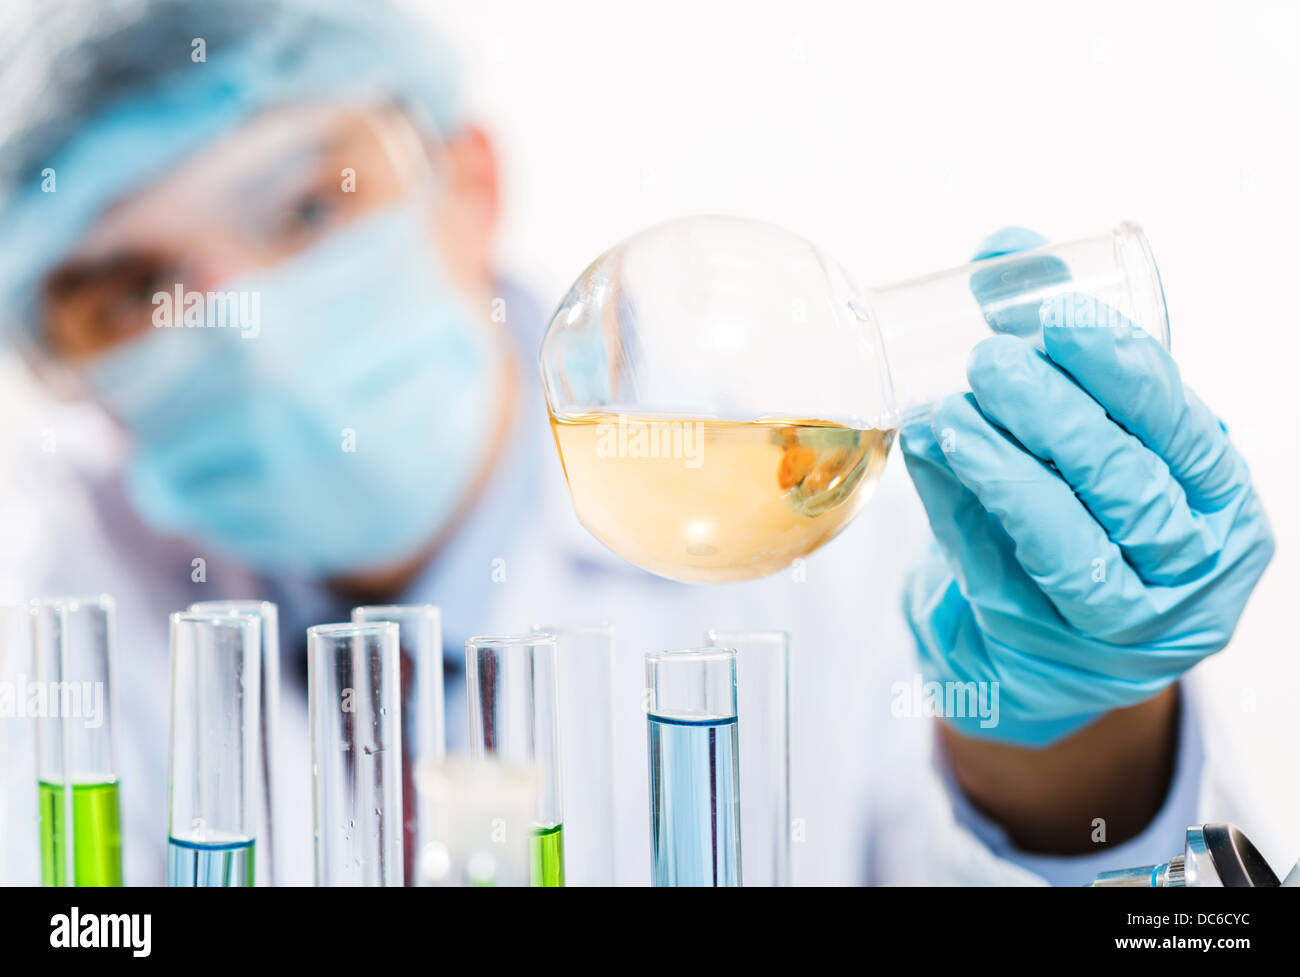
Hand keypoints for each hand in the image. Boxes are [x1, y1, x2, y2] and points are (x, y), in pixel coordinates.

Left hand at [901, 230, 1274, 746]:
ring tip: (945, 412)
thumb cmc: (1095, 507)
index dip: (1119, 367)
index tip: (1056, 318)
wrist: (1067, 637)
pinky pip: (1006, 574)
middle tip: (990, 360)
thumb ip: (1063, 343)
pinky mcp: (1051, 644)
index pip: (1180, 424)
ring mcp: (1126, 620)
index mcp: (1220, 495)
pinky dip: (964, 511)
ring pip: (1069, 540)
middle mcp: (1192, 563)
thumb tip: (1003, 245)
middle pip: (1127, 482)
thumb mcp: (1106, 428)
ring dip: (1001, 467)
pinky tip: (933, 459)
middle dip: (1054, 413)